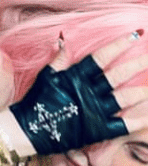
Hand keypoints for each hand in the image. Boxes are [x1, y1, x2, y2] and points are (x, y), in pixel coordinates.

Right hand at [9, 32, 147, 153]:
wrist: (28, 130)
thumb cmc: (36, 101)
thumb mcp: (46, 76)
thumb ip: (58, 59)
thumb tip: (64, 40)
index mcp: (76, 76)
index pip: (101, 56)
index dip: (118, 45)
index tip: (134, 35)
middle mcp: (87, 91)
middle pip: (118, 74)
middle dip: (137, 64)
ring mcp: (93, 110)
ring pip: (124, 98)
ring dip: (141, 91)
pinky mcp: (96, 130)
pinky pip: (121, 125)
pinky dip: (136, 120)